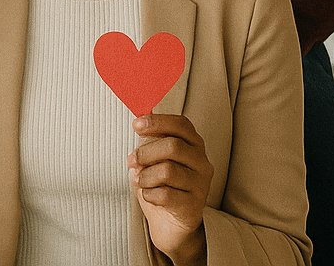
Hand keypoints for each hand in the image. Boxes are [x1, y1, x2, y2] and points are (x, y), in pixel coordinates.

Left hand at [129, 114, 212, 265]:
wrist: (169, 221)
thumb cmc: (160, 183)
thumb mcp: (153, 156)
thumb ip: (150, 136)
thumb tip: (142, 111)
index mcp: (193, 144)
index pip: (181, 124)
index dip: (157, 122)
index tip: (136, 125)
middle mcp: (202, 162)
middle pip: (173, 146)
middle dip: (145, 152)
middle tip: (132, 160)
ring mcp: (201, 185)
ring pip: (167, 171)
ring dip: (145, 176)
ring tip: (140, 180)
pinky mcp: (193, 206)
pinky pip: (165, 195)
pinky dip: (149, 194)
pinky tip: (149, 195)